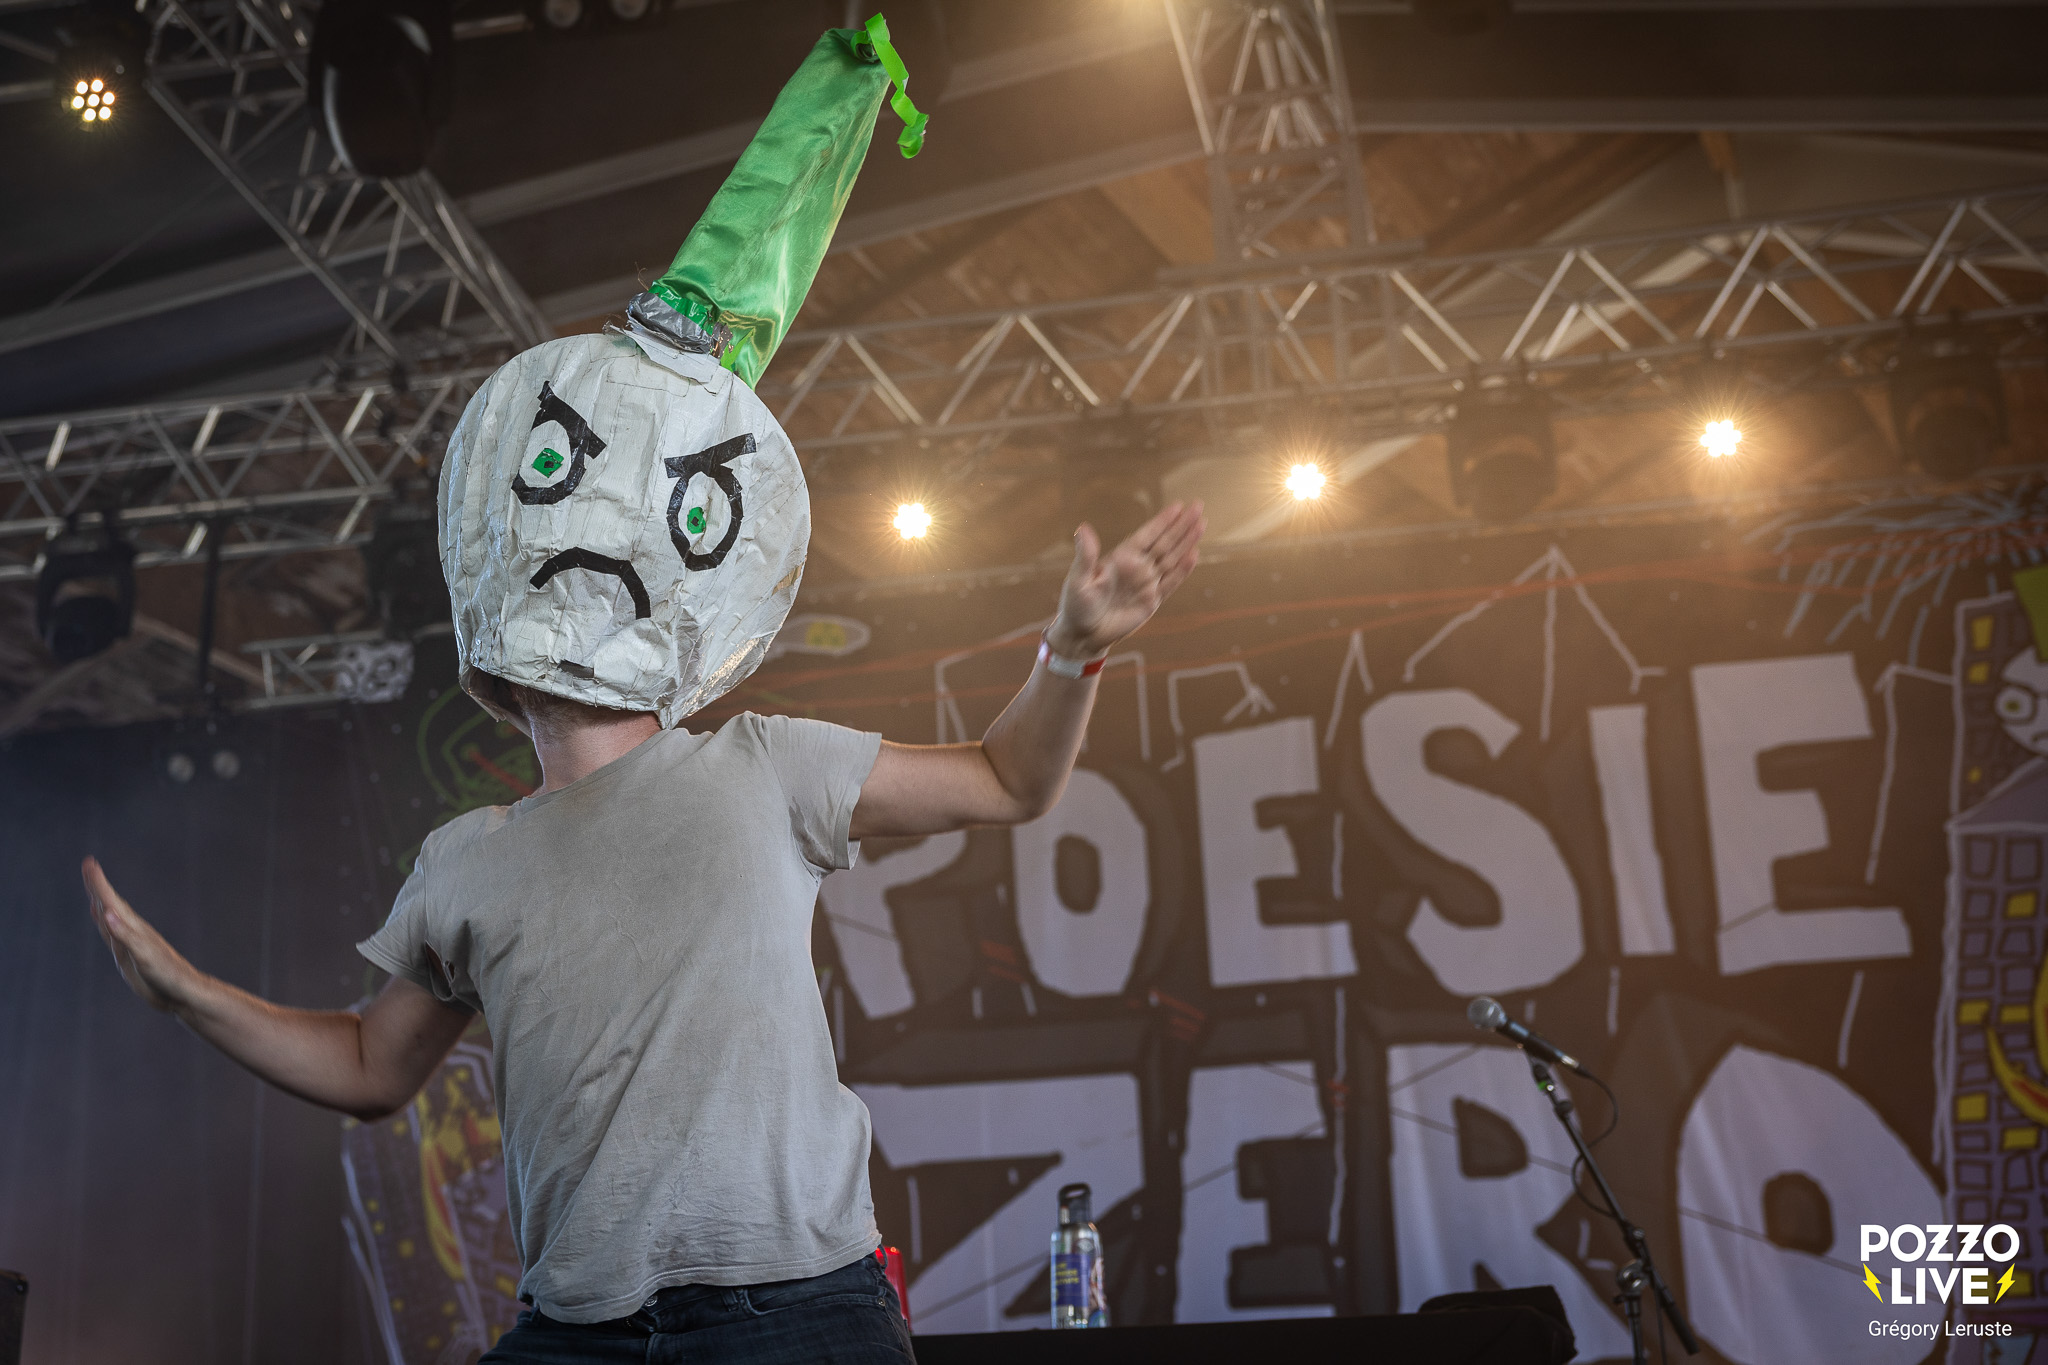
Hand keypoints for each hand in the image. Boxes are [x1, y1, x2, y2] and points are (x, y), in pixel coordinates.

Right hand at [83, 856, 197, 1014]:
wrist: (182, 993)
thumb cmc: (167, 976)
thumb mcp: (145, 956)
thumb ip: (126, 936)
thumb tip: (108, 913)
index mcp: (133, 928)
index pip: (111, 901)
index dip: (98, 883)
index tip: (89, 863)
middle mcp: (131, 931)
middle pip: (110, 903)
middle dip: (97, 886)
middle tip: (88, 866)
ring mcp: (131, 942)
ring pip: (111, 917)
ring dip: (100, 901)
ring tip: (93, 888)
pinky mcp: (130, 954)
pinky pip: (114, 933)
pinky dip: (106, 922)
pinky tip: (105, 917)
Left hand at [1048, 500, 1204, 658]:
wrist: (1084, 633)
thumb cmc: (1076, 605)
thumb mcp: (1079, 579)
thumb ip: (1086, 555)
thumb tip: (1082, 528)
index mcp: (1121, 557)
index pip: (1147, 535)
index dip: (1163, 521)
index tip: (1178, 505)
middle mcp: (1137, 567)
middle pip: (1164, 542)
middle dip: (1181, 525)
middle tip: (1198, 506)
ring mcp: (1146, 583)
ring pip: (1172, 558)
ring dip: (1186, 542)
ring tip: (1201, 524)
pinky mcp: (1152, 601)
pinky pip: (1171, 582)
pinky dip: (1183, 570)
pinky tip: (1194, 554)